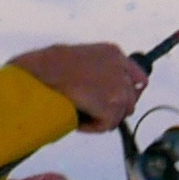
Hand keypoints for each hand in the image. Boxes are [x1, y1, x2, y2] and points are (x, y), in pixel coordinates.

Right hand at [9, 42, 147, 131]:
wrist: (39, 71)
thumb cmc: (49, 65)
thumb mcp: (81, 57)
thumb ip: (99, 70)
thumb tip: (104, 93)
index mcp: (114, 52)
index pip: (138, 77)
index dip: (127, 93)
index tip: (116, 102)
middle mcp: (121, 67)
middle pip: (131, 100)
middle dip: (113, 109)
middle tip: (92, 113)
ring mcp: (118, 86)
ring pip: (119, 114)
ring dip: (100, 118)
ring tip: (79, 114)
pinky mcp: (111, 104)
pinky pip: (106, 125)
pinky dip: (91, 127)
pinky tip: (77, 120)